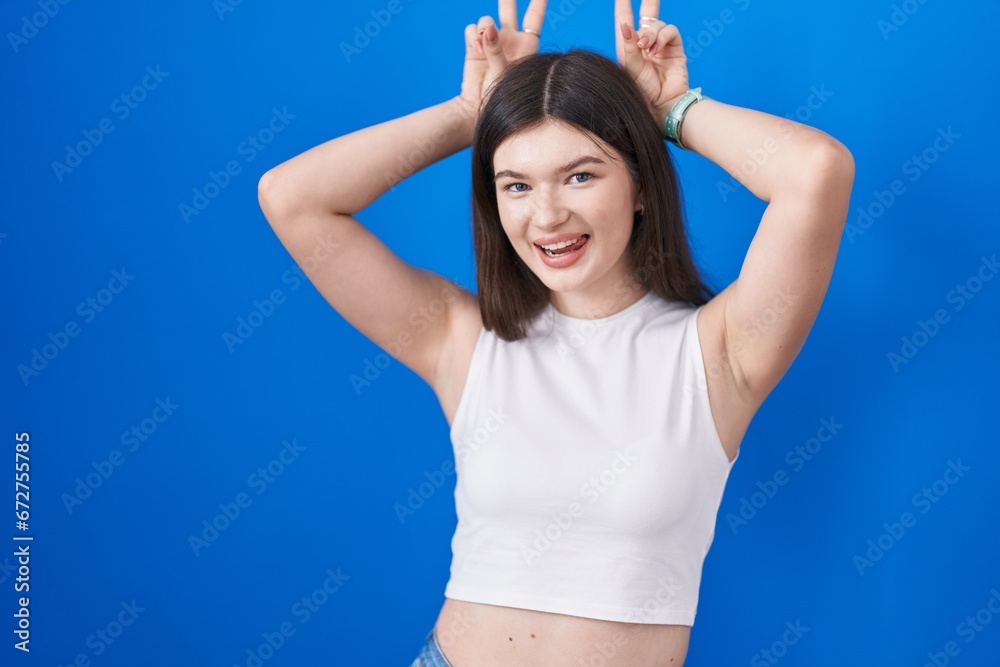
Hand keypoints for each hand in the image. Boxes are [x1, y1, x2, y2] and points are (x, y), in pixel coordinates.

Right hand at [455, 0, 547, 123]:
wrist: (476, 109)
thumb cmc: (499, 95)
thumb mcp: (503, 72)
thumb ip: (496, 48)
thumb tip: (487, 28)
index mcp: (525, 45)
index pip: (535, 16)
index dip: (539, 0)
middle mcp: (509, 40)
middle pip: (509, 8)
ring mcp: (490, 41)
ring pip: (486, 19)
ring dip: (484, 29)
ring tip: (484, 47)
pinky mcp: (473, 45)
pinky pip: (471, 28)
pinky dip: (472, 37)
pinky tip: (475, 51)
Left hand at [614, 0, 689, 128]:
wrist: (662, 106)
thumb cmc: (642, 92)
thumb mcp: (629, 68)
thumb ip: (628, 46)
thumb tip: (624, 25)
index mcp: (629, 48)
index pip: (625, 21)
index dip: (623, 6)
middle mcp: (645, 44)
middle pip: (647, 15)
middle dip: (649, 1)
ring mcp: (661, 45)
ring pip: (656, 24)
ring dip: (651, 32)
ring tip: (646, 48)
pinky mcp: (675, 48)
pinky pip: (670, 31)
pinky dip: (662, 36)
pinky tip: (656, 49)